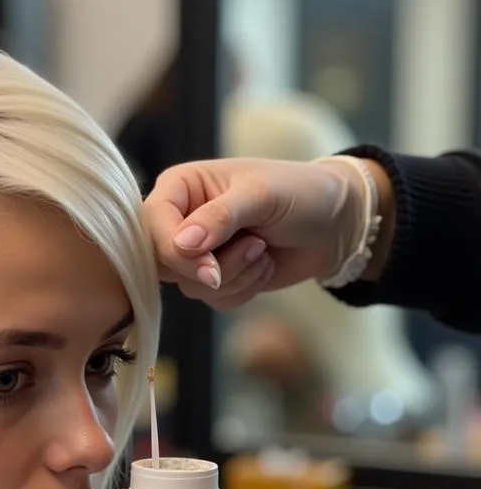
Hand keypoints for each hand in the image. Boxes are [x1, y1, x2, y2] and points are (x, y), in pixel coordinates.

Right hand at [142, 157, 373, 310]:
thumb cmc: (300, 192)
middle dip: (210, 268)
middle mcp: (181, 220)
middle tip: (253, 250)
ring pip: (190, 286)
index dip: (173, 251)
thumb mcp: (262, 195)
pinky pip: (213, 300)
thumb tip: (182, 244)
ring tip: (263, 249)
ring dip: (235, 276)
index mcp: (181, 187)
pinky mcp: (217, 278)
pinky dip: (244, 289)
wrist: (336, 223)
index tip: (208, 269)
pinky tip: (264, 264)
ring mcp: (198, 253)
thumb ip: (219, 217)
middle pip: (163, 262)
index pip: (152, 224)